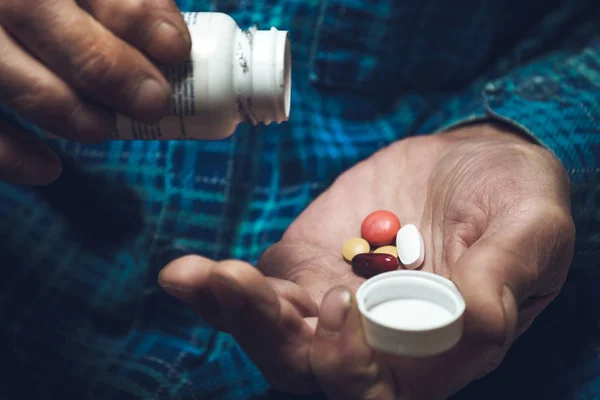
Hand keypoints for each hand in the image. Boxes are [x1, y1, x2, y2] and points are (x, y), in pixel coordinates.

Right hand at [0, 0, 189, 184]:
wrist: (6, 17)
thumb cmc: (58, 14)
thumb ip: (125, 3)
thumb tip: (171, 46)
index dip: (132, 13)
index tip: (174, 49)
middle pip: (32, 10)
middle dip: (104, 65)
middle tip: (151, 102)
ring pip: (2, 70)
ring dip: (61, 107)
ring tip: (101, 128)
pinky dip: (11, 153)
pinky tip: (49, 169)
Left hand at [159, 123, 574, 398]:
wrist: (469, 163)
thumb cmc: (511, 197)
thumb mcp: (530, 227)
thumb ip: (505, 274)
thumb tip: (475, 319)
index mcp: (438, 351)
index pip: (385, 389)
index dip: (355, 364)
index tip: (346, 304)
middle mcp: (378, 344)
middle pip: (312, 370)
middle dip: (269, 336)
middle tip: (238, 284)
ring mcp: (332, 307)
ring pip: (274, 336)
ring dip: (233, 310)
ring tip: (195, 276)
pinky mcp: (304, 270)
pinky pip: (257, 293)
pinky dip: (219, 288)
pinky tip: (186, 273)